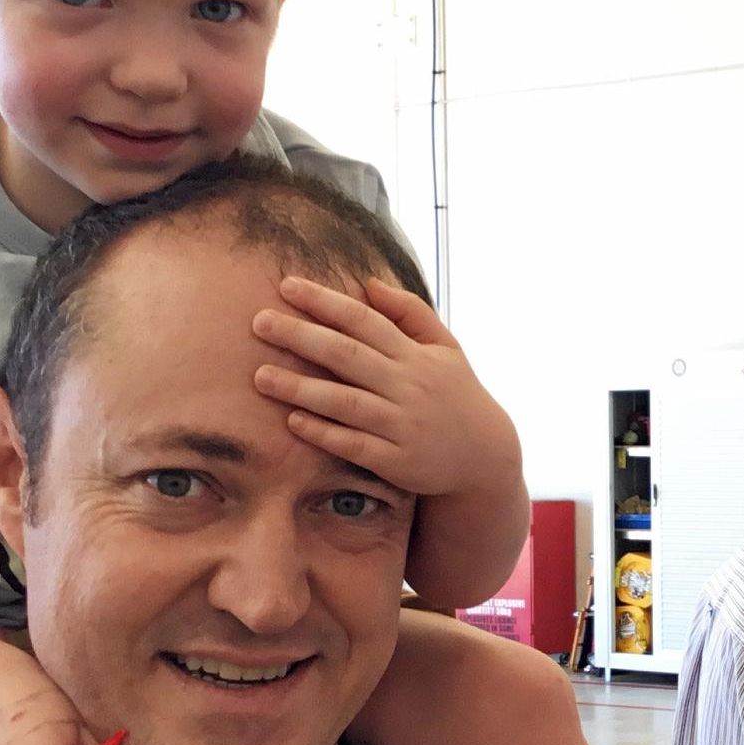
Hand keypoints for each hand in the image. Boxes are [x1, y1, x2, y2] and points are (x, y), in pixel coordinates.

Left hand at [254, 276, 519, 499]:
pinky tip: (292, 421)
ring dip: (301, 388)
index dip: (326, 302)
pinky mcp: (396, 461)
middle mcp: (407, 386)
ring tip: (260, 376)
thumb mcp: (445, 347)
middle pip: (348, 356)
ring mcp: (402, 425)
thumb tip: (369, 284)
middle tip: (259, 322)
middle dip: (301, 336)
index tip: (287, 285)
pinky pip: (354, 445)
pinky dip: (323, 433)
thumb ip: (411, 312)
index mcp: (415, 355)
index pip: (365, 320)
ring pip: (345, 402)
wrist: (484, 456)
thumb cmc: (455, 394)